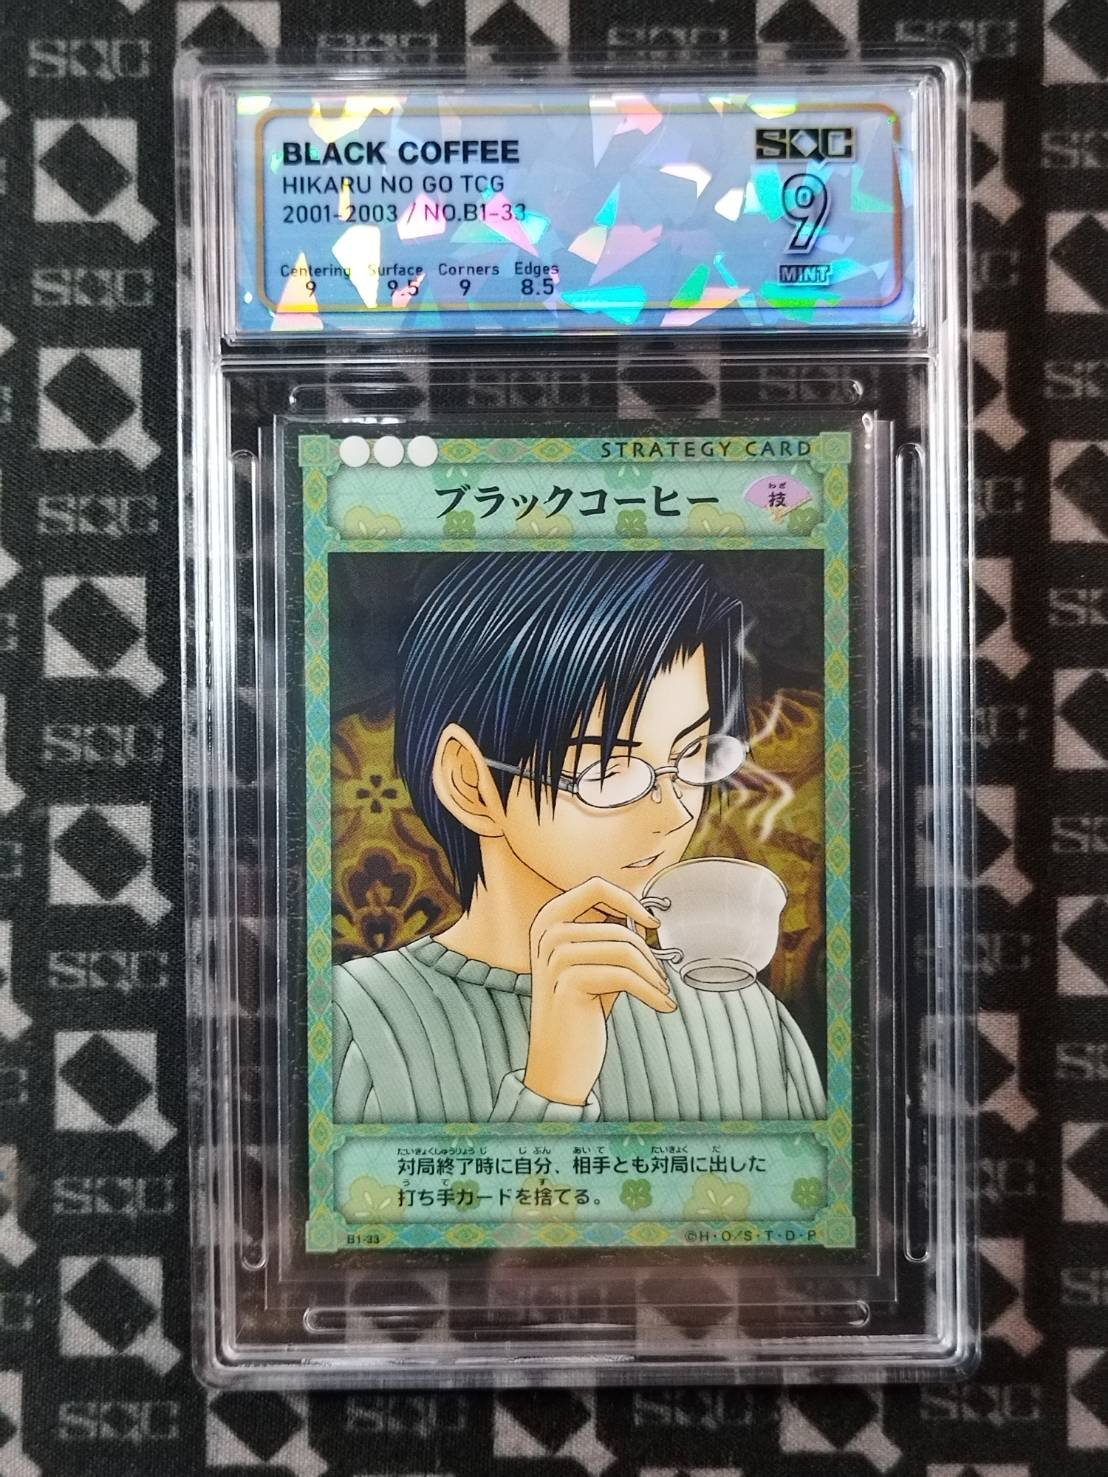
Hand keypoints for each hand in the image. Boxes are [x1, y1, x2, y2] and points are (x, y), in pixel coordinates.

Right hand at [523, 875, 675, 1106]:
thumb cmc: (582, 1012)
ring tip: (662, 992)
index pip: (595, 886)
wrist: (558, 1064)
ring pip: (625, 950)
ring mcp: (555, 957)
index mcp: (548, 920)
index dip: (628, 899)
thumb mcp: (594, 964)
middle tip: (661, 978)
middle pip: (617, 927)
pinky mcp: (569, 982)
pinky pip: (625, 976)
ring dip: (652, 975)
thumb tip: (645, 914)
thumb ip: (609, 936)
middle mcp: (546, 933)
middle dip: (647, 954)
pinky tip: (665, 1006)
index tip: (652, 922)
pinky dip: (651, 992)